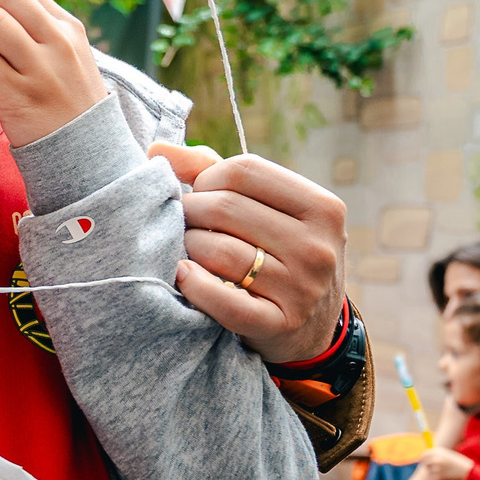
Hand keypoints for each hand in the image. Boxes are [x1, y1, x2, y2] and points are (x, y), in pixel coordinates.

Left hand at [145, 147, 346, 365]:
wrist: (314, 330)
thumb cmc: (278, 254)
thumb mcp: (268, 210)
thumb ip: (214, 172)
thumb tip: (157, 149)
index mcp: (322, 207)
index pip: (244, 170)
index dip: (206, 179)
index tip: (198, 196)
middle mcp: (318, 246)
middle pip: (226, 208)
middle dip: (191, 212)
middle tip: (182, 224)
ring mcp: (302, 288)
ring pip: (219, 251)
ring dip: (188, 248)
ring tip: (185, 250)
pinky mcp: (281, 325)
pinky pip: (223, 302)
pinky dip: (194, 286)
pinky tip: (183, 276)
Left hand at [418, 447, 472, 479]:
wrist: (469, 471)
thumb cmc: (459, 464)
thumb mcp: (448, 457)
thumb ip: (438, 456)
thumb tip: (427, 459)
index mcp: (438, 451)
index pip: (425, 454)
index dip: (424, 458)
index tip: (423, 461)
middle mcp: (436, 458)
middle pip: (425, 462)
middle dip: (427, 466)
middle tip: (430, 468)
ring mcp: (437, 467)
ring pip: (429, 471)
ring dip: (434, 473)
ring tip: (445, 473)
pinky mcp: (439, 476)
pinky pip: (433, 478)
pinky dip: (437, 479)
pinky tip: (445, 478)